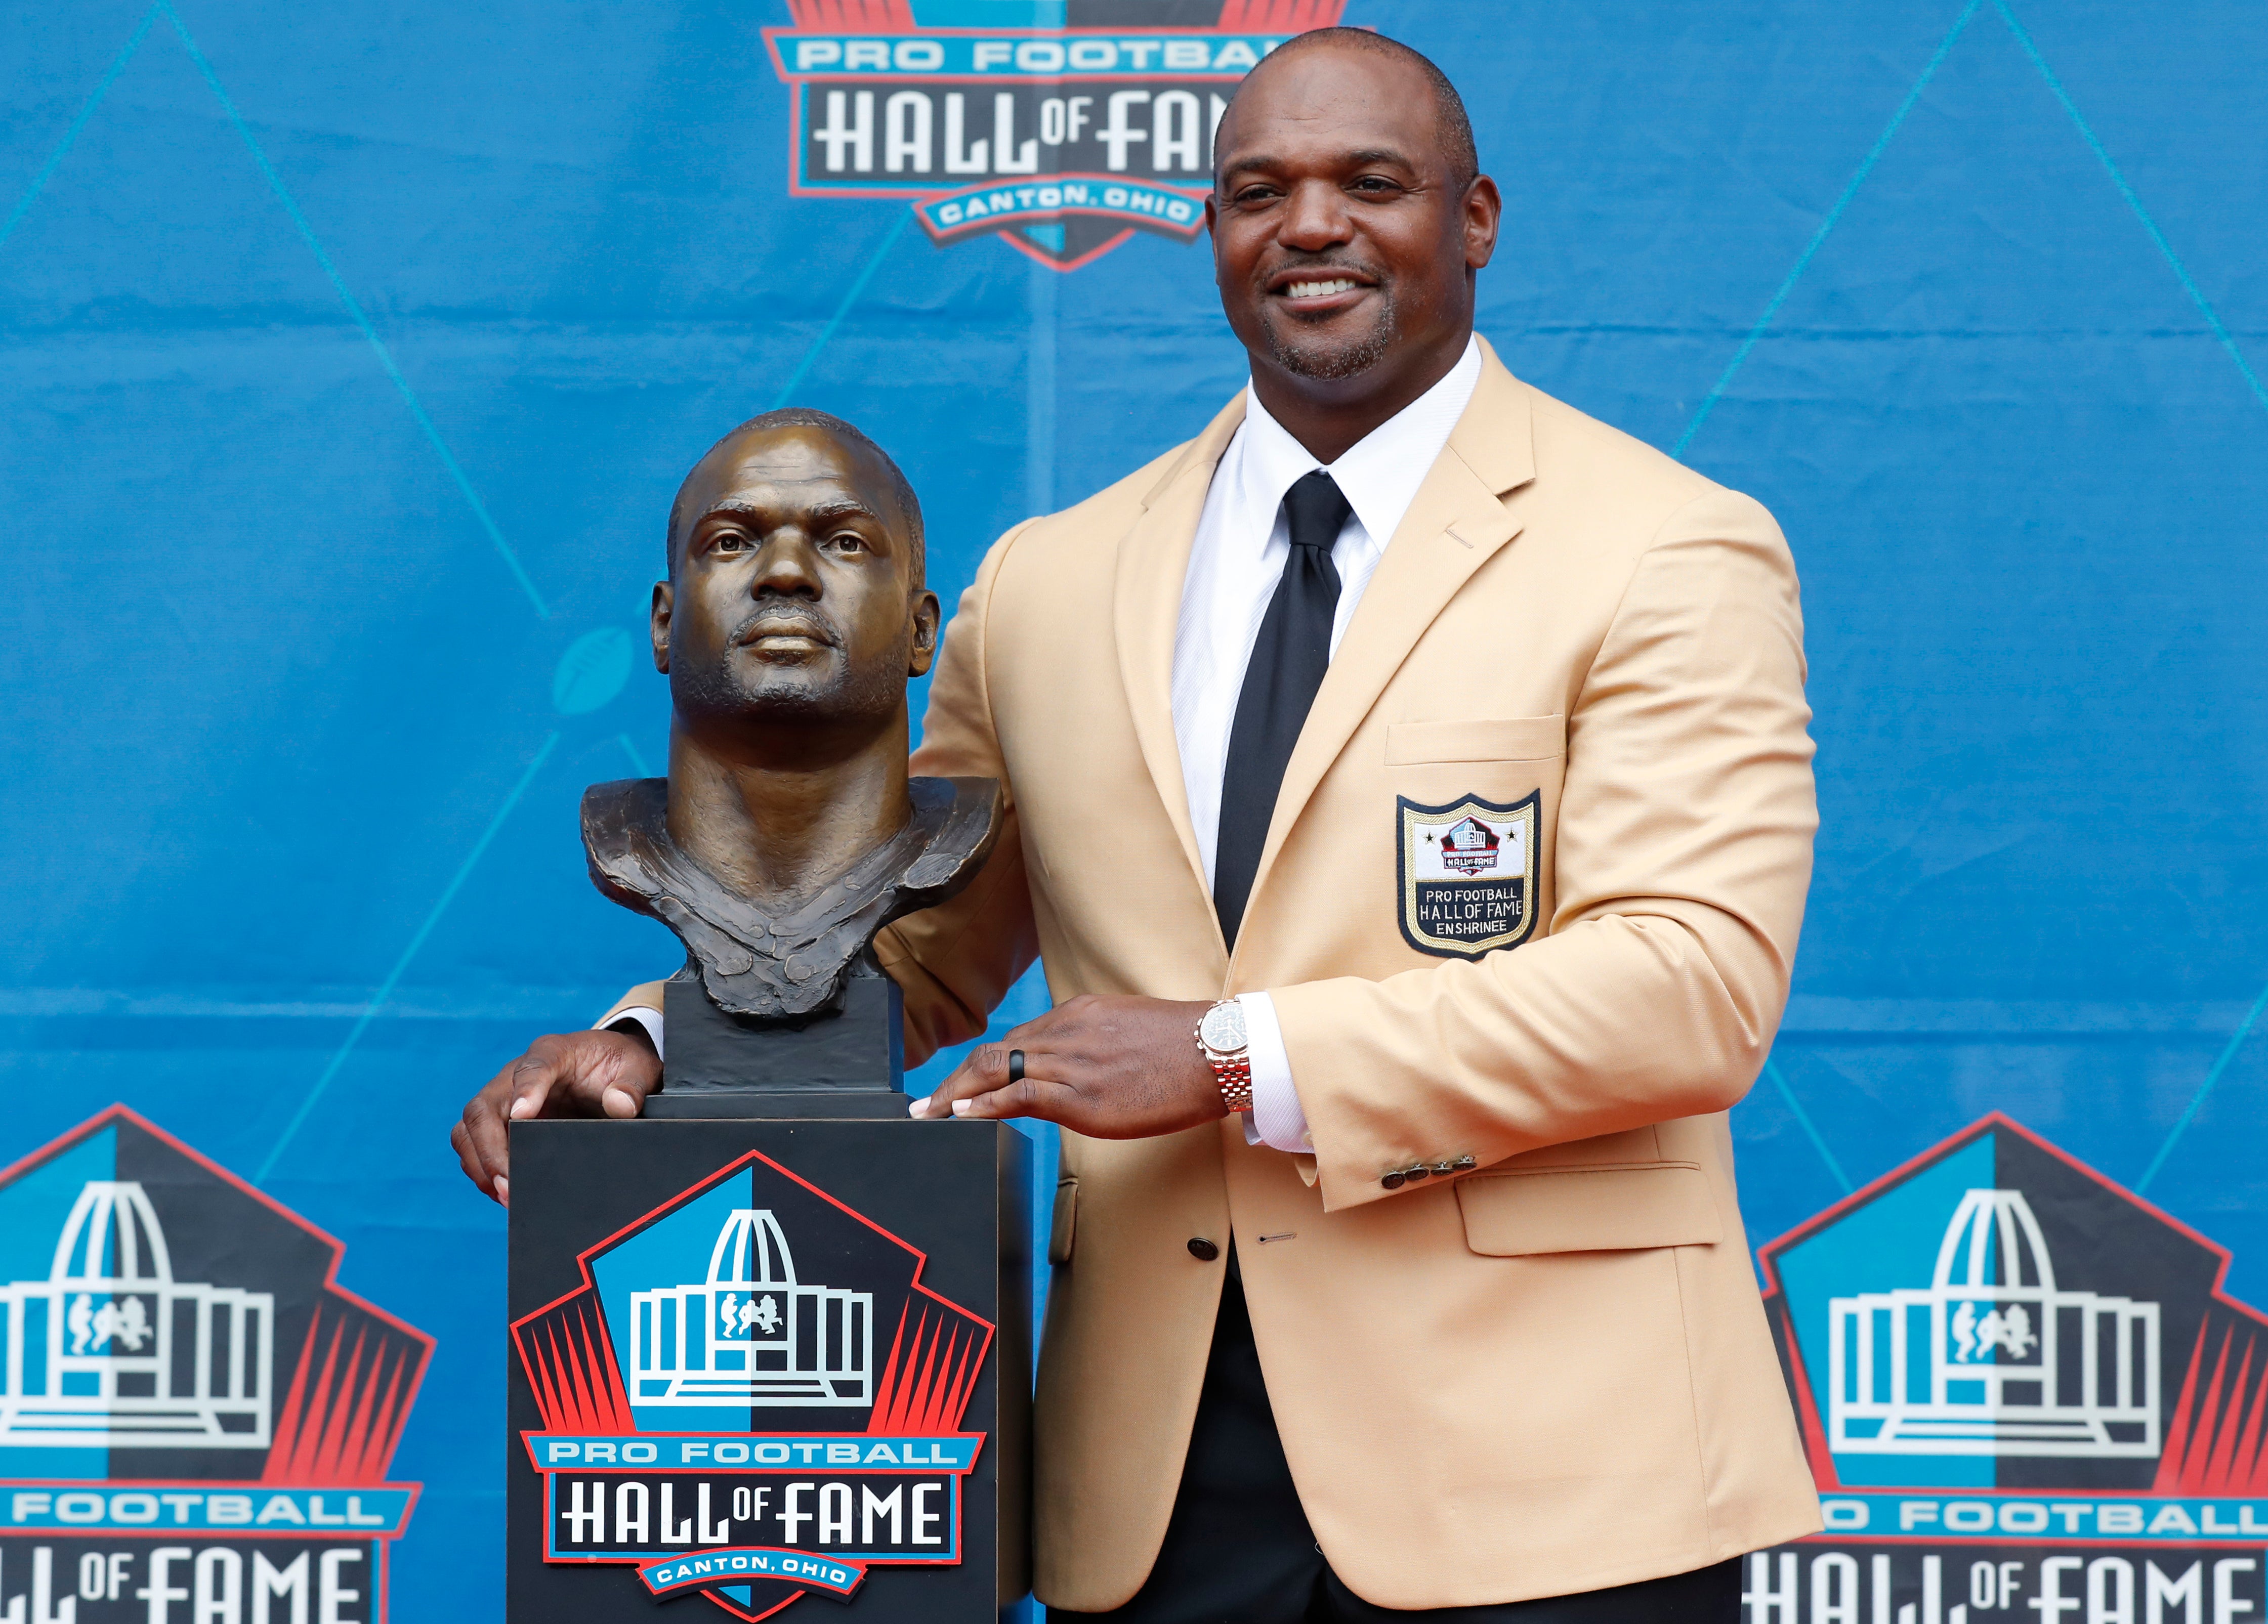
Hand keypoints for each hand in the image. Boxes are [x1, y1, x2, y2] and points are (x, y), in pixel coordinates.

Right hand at [451, 1027, 660, 1205]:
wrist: (610, 1070)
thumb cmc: (619, 1065)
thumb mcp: (639, 1068)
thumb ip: (633, 1085)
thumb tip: (619, 1105)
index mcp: (554, 1052)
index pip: (533, 1066)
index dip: (525, 1089)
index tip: (523, 1114)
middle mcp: (518, 1074)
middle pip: (484, 1107)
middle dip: (490, 1149)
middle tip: (508, 1184)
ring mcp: (504, 1099)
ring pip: (470, 1129)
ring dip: (481, 1165)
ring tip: (506, 1197)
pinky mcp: (501, 1123)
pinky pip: (475, 1146)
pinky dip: (483, 1170)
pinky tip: (504, 1193)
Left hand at [908, 995, 1225, 1138]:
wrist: (1218, 1053)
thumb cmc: (1186, 1049)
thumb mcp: (1130, 1033)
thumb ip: (1093, 1046)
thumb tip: (1076, 1072)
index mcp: (1078, 1015)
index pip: (1015, 1039)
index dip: (982, 1065)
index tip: (961, 1082)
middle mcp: (1067, 1032)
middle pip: (994, 1052)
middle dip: (955, 1080)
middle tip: (927, 1104)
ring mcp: (1073, 1062)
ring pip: (997, 1070)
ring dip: (958, 1094)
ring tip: (932, 1114)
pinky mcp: (1083, 1094)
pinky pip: (1020, 1094)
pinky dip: (986, 1104)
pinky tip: (964, 1116)